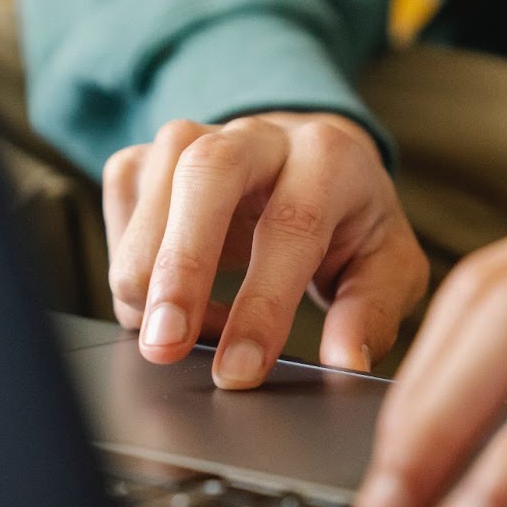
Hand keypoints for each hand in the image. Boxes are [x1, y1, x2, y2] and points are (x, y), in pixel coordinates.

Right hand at [103, 113, 426, 386]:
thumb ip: (368, 313)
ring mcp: (195, 136)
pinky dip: (130, 261)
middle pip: (206, 175)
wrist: (309, 162)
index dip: (262, 304)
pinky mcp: (149, 155)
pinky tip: (166, 300)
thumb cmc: (348, 222)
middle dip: (179, 267)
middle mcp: (258, 136)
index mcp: (329, 158)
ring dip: (145, 272)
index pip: (292, 225)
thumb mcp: (385, 267)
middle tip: (165, 345)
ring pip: (151, 185)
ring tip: (174, 337)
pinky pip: (121, 200)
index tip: (240, 371)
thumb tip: (344, 363)